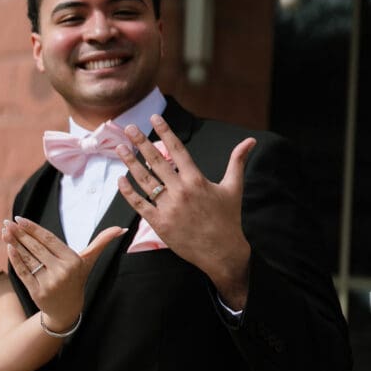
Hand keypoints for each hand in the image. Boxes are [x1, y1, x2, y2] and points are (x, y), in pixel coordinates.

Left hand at [2, 217, 125, 329]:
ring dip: (14, 243)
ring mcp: (49, 283)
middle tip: (8, 222)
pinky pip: (24, 272)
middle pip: (37, 248)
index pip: (49, 240)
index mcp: (73, 261)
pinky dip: (15, 260)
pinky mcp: (37, 292)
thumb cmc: (77, 279)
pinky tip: (9, 247)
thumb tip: (121, 228)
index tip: (20, 218)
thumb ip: (102, 242)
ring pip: (28, 258)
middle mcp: (62, 272)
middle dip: (20, 233)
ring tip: (5, 231)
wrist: (67, 309)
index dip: (33, 228)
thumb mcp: (89, 261)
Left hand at [116, 114, 254, 308]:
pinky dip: (128, 192)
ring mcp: (168, 207)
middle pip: (156, 161)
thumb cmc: (228, 219)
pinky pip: (139, 205)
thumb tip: (250, 141)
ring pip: (145, 181)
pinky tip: (120, 180)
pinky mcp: (159, 223)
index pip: (177, 149)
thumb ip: (237, 161)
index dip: (165, 132)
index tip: (154, 118)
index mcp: (197, 180)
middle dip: (140, 142)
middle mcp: (180, 191)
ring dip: (130, 163)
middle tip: (128, 128)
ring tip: (120, 148)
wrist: (221, 252)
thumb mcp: (234, 187)